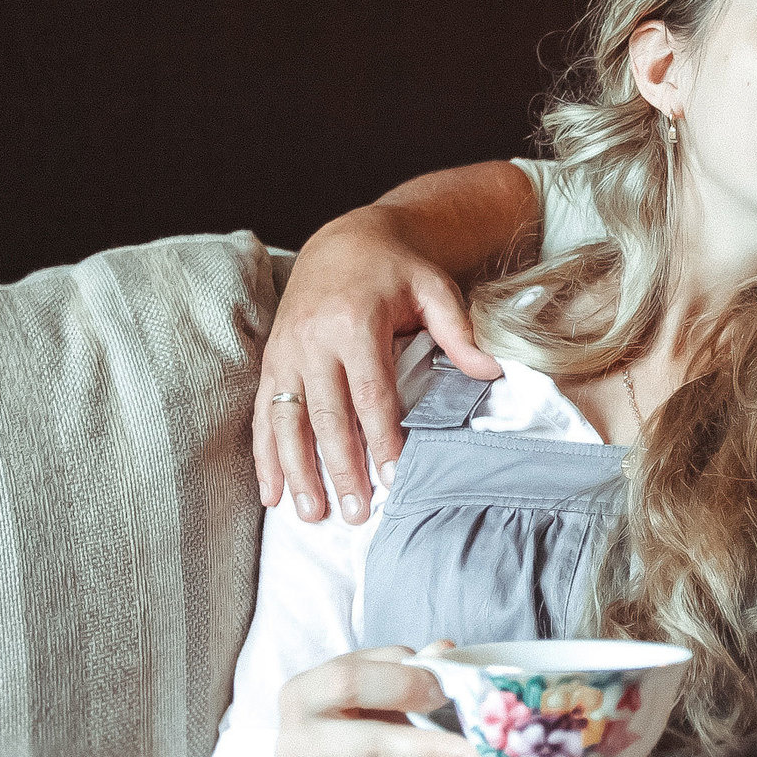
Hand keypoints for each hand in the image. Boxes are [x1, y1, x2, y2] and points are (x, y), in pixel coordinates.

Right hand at [257, 205, 501, 525]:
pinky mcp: (271, 361)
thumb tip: (491, 372)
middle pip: (327, 414)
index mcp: (355, 322)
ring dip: (298, 471)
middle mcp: (314, 339)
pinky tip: (272, 493)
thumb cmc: (396, 270)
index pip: (370, 392)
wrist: (344, 242)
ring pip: (289, 420)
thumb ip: (459, 331)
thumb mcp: (434, 288)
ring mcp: (287, 352)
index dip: (381, 437)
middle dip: (340, 467)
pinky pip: (264, 414)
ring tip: (313, 514)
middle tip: (357, 513)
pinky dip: (265, 456)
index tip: (395, 478)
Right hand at [273, 643, 497, 756]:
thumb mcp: (370, 682)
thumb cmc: (350, 717)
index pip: (350, 682)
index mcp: (303, 693)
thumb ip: (406, 668)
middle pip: (371, 745)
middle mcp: (295, 742)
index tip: (448, 690)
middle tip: (483, 754)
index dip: (403, 684)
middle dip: (433, 749)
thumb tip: (447, 652)